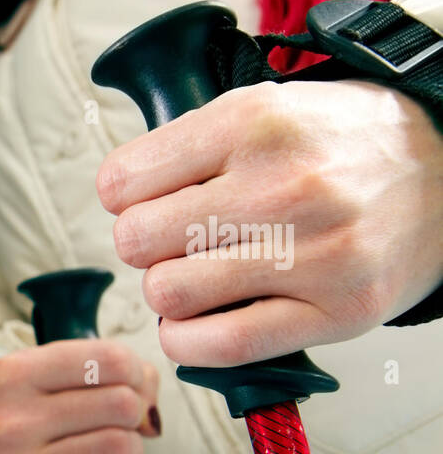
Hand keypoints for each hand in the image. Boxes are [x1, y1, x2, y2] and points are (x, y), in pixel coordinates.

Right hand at [0, 340, 158, 453]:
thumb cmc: (36, 414)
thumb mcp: (59, 375)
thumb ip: (120, 372)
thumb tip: (149, 414)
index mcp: (16, 373)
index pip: (110, 360)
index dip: (136, 374)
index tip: (130, 387)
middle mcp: (9, 419)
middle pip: (120, 404)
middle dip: (134, 415)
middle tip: (122, 423)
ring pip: (117, 447)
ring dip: (133, 449)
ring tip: (117, 449)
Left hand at [98, 80, 442, 366]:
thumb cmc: (339, 144)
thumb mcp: (262, 109)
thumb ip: (185, 148)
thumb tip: (116, 199)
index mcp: (253, 123)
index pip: (121, 183)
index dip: (123, 197)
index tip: (146, 200)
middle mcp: (283, 187)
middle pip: (136, 241)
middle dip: (145, 245)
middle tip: (176, 242)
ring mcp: (312, 253)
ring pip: (168, 293)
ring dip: (169, 292)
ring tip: (198, 276)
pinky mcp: (335, 310)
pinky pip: (218, 344)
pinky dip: (186, 341)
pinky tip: (196, 322)